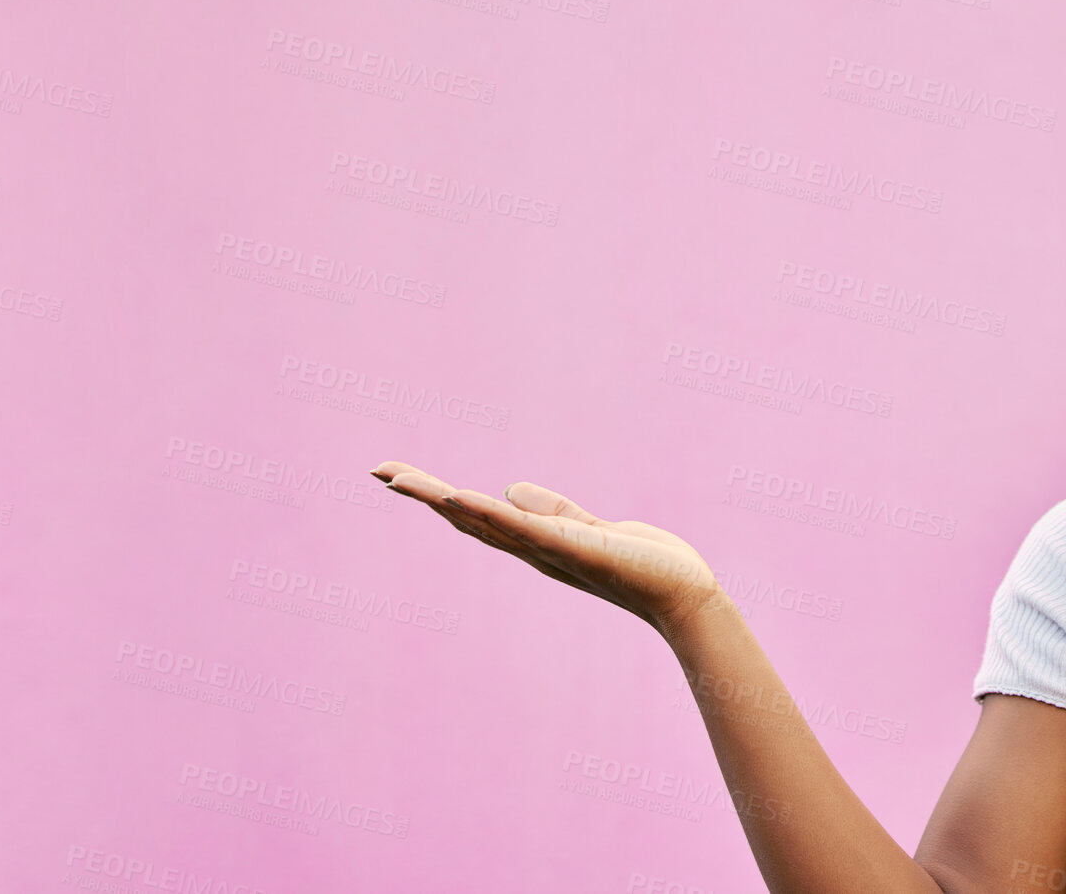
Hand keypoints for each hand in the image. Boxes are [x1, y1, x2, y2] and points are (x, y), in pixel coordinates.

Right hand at [369, 462, 724, 632]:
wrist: (683, 594)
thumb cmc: (643, 564)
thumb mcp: (590, 528)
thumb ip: (554, 510)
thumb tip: (510, 490)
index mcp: (536, 543)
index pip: (476, 516)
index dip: (436, 496)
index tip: (396, 474)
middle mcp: (534, 551)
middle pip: (467, 519)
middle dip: (425, 495)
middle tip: (381, 471)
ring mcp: (551, 550)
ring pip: (486, 523)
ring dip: (443, 500)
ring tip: (404, 480)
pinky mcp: (576, 547)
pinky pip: (525, 529)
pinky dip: (491, 513)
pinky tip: (459, 497)